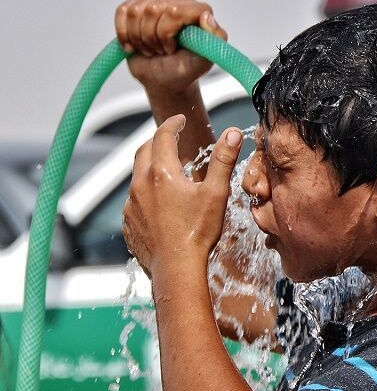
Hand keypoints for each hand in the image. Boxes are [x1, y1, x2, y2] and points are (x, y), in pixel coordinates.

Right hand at [115, 0, 227, 94]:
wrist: (164, 79)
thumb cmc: (184, 70)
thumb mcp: (203, 61)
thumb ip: (214, 40)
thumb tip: (207, 16)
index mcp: (198, 11)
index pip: (175, 11)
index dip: (167, 33)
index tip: (171, 49)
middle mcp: (179, 2)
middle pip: (152, 10)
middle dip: (152, 38)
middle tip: (161, 52)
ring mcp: (158, 1)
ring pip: (135, 12)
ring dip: (139, 38)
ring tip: (152, 49)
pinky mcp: (138, 6)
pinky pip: (122, 12)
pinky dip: (124, 34)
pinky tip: (135, 45)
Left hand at [123, 115, 241, 281]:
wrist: (176, 269)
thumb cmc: (198, 233)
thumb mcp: (216, 193)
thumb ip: (223, 160)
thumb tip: (233, 133)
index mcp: (162, 173)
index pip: (163, 136)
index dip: (173, 124)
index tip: (180, 120)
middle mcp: (140, 184)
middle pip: (144, 151)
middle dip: (158, 141)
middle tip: (171, 140)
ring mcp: (131, 204)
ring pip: (137, 176)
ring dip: (151, 168)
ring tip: (168, 172)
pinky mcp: (129, 222)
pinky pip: (134, 200)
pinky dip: (146, 193)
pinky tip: (159, 202)